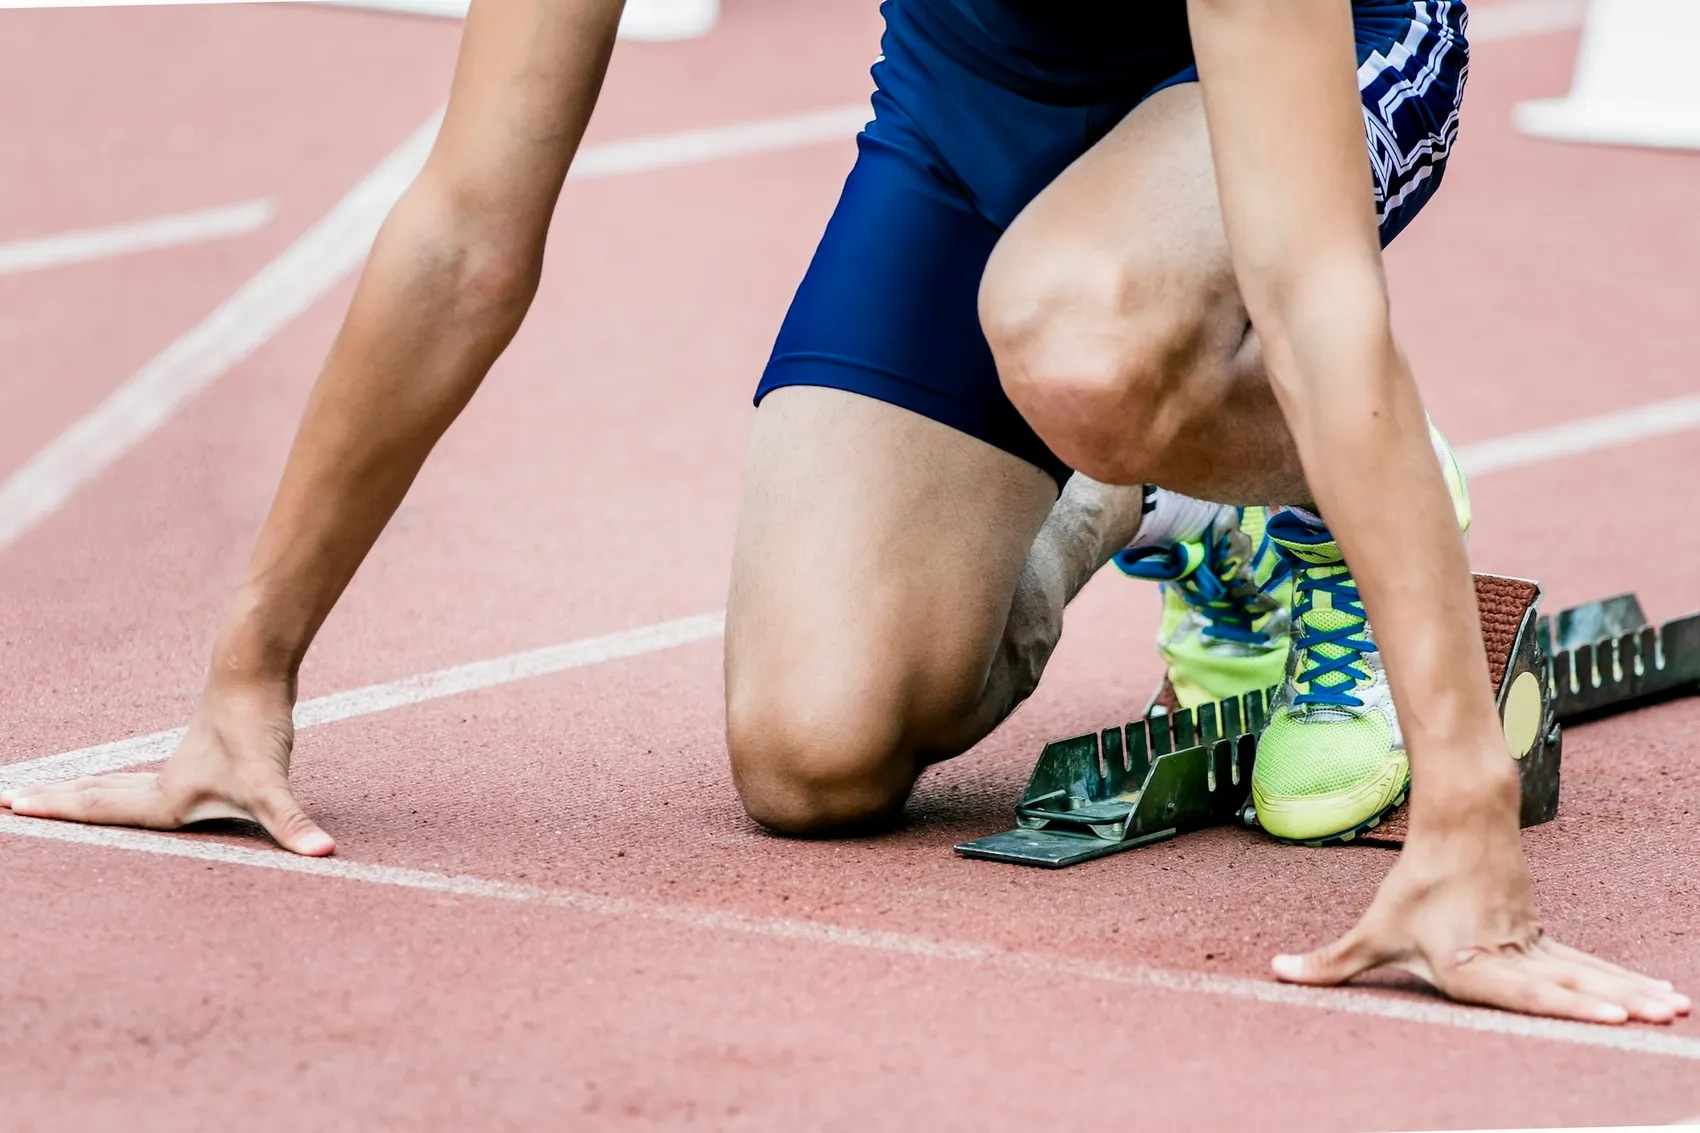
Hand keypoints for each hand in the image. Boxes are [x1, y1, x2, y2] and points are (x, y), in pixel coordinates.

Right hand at [1, 680, 333, 855]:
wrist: (256, 669)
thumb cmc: (256, 726)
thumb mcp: (273, 784)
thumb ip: (292, 823)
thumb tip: (324, 854)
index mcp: (168, 797)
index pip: (102, 810)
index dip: (60, 812)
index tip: (12, 808)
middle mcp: (167, 781)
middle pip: (99, 794)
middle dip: (57, 803)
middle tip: (11, 802)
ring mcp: (183, 764)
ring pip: (119, 782)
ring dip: (85, 791)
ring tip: (53, 794)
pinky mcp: (203, 751)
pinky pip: (146, 774)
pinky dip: (120, 781)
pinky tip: (127, 786)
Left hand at [1271, 806, 1687, 1023]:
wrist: (1461, 823)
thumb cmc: (1416, 882)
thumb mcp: (1373, 928)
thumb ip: (1331, 961)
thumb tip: (1277, 971)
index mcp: (1471, 964)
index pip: (1523, 990)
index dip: (1565, 1004)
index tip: (1607, 1014)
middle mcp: (1509, 957)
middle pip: (1567, 983)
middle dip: (1612, 1002)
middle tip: (1655, 1016)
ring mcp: (1534, 945)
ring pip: (1589, 971)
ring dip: (1631, 991)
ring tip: (1673, 1010)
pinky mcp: (1546, 937)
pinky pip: (1591, 963)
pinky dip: (1625, 979)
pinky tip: (1657, 996)